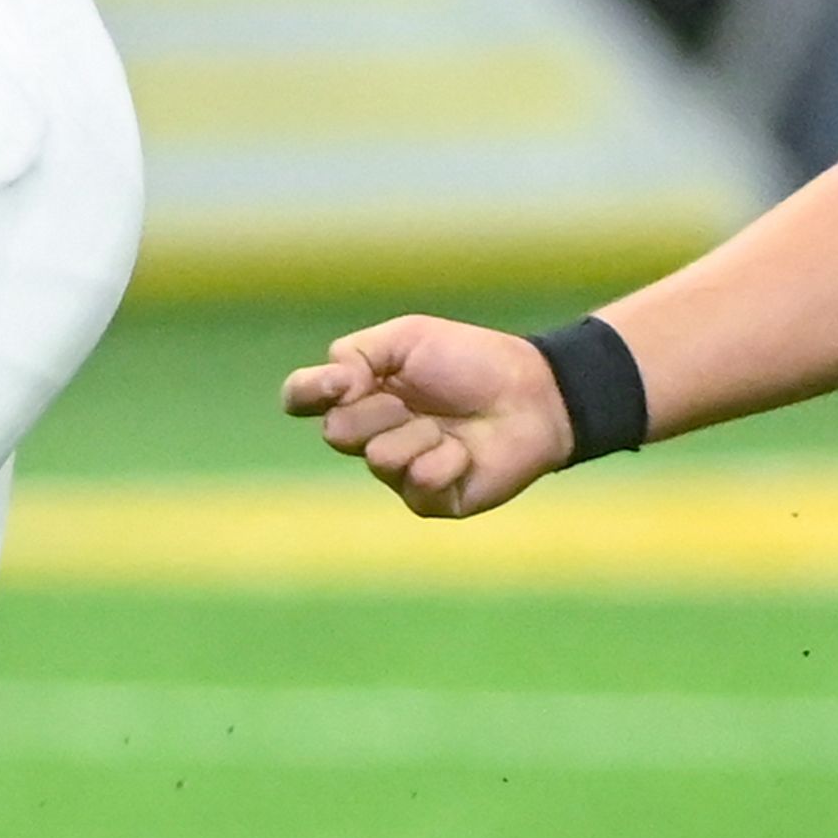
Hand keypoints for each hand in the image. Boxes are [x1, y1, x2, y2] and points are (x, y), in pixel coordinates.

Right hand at [282, 316, 574, 518]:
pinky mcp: (428, 500)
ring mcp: (396, 471)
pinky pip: (418, 483)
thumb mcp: (408, 337)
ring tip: (449, 427)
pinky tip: (468, 452)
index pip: (300, 398)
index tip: (343, 382)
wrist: (536, 393)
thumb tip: (331, 388)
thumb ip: (356, 352)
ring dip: (420, 434)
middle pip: (336, 433)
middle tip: (416, 401)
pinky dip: (448, 460)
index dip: (307, 393)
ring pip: (378, 458)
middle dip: (380, 410)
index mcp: (357, 394)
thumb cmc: (472, 361)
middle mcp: (369, 435)